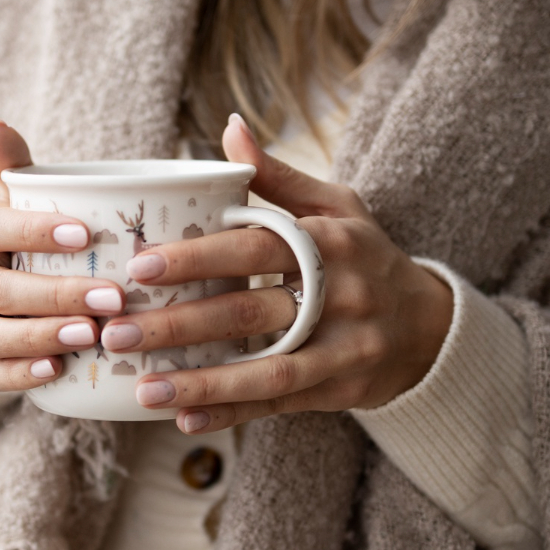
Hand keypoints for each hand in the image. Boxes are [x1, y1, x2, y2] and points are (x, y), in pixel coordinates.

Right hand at [0, 121, 127, 390]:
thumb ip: (19, 165)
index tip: (87, 235)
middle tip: (112, 299)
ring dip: (41, 336)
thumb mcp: (32, 199)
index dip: (35, 231)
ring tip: (91, 336)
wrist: (22, 288)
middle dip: (56, 295)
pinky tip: (57, 371)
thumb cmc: (41, 236)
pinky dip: (19, 375)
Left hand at [110, 114, 453, 432]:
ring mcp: (344, 349)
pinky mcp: (340, 391)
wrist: (431, 327)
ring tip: (143, 388)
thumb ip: (277, 178)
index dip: (198, 257)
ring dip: (201, 383)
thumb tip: (228, 131)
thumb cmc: (365, 256)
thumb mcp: (336, 208)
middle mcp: (341, 296)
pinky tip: (183, 419)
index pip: (256, 247)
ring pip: (265, 370)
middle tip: (118, 332)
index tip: (141, 265)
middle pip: (251, 313)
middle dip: (179, 325)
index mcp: (330, 242)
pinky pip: (278, 405)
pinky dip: (231, 414)